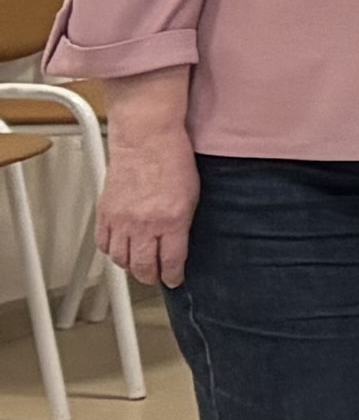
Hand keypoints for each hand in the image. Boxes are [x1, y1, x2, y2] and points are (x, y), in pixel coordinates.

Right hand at [91, 118, 193, 290]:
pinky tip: (120, 250)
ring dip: (130, 267)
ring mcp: (122, 220)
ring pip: (121, 259)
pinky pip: (104, 244)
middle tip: (155, 277)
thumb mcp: (192, 195)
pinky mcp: (105, 213)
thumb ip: (183, 224)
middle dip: (150, 276)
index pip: (170, 261)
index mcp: (172, 220)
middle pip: (143, 266)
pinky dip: (112, 252)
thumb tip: (179, 245)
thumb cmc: (173, 160)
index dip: (172, 276)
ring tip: (138, 266)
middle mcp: (144, 224)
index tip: (174, 280)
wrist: (146, 139)